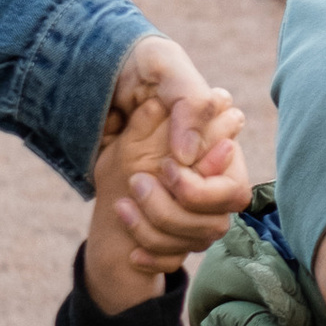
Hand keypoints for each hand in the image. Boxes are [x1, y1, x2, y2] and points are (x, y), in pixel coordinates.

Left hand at [85, 57, 249, 311]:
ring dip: (153, 233)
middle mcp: (211, 182)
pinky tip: (130, 250)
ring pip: (191, 245)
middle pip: (212, 225)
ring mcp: (190, 206)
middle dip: (171, 213)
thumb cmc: (141, 66)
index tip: (165, 168)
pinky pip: (171, 259)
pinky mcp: (167, 223)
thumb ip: (187, 102)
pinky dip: (150, 258)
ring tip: (120, 206)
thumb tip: (188, 154)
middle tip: (137, 183)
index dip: (198, 190)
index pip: (231, 193)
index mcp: (220, 148)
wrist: (94, 81)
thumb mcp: (163, 65)